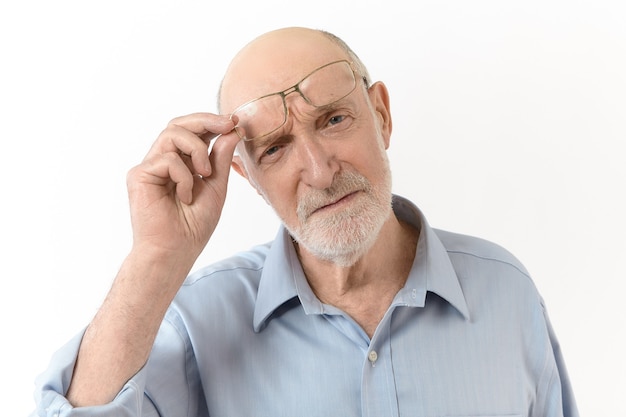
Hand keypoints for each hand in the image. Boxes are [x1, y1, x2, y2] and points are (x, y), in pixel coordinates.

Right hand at [126, 112, 238, 263]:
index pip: (191, 132)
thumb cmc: (193, 226)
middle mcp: (161, 161)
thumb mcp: (216, 187)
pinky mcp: (139, 175)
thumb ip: (221, 159)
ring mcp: (149, 167)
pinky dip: (184, 176)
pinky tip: (185, 196)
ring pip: (172, 134)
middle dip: (205, 121)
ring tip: (205, 174)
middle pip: (178, 124)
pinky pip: (167, 158)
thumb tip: (232, 131)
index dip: (211, 122)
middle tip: (227, 124)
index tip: (233, 122)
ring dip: (197, 150)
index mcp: (179, 164)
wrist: (175, 251)